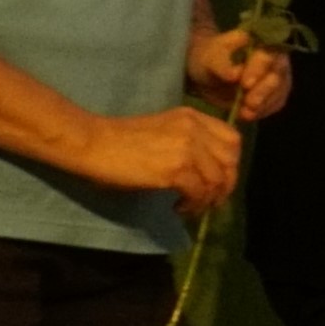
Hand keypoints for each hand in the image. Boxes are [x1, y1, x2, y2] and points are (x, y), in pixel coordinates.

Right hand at [85, 105, 244, 215]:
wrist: (91, 143)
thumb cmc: (119, 140)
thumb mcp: (163, 131)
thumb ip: (189, 143)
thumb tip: (208, 173)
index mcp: (192, 117)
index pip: (232, 139)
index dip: (229, 164)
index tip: (216, 179)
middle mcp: (195, 129)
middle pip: (231, 161)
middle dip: (225, 185)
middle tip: (208, 199)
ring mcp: (187, 148)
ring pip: (218, 180)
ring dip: (208, 199)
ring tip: (190, 206)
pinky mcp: (176, 168)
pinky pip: (200, 192)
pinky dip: (193, 205)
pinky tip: (178, 208)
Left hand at [187, 23, 288, 123]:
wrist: (208, 72)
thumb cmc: (208, 58)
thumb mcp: (208, 58)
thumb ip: (221, 64)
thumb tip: (234, 74)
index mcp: (261, 41)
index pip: (267, 54)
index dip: (259, 69)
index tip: (245, 84)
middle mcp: (275, 58)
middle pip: (278, 74)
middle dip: (264, 90)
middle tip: (249, 103)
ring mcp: (277, 76)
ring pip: (279, 90)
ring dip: (265, 104)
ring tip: (247, 114)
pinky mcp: (274, 94)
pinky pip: (275, 103)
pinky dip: (264, 111)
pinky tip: (249, 115)